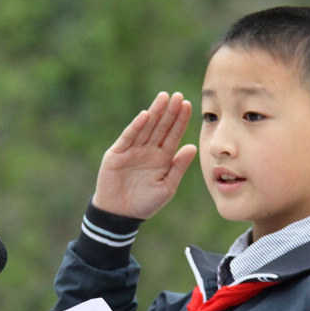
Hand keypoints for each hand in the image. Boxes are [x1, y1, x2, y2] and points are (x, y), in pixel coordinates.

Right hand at [92, 92, 196, 218]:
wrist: (121, 214)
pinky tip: (145, 115)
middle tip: (178, 96)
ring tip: (163, 98)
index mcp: (162, 158)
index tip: (189, 105)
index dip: (180, 121)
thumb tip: (192, 147)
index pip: (173, 135)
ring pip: (146, 128)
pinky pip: (128, 138)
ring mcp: (132, 150)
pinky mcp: (117, 154)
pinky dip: (136, 127)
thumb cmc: (145, 203)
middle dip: (170, 112)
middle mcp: (148, 150)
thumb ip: (179, 167)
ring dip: (155, 113)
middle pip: (161, 127)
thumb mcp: (167, 187)